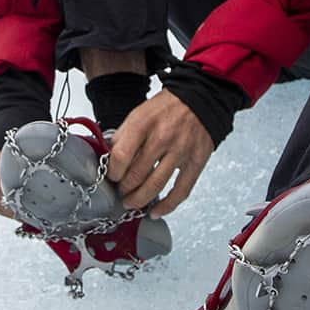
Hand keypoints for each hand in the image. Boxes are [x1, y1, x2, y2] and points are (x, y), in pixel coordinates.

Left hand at [106, 89, 213, 217]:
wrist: (200, 98)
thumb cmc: (167, 107)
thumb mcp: (139, 113)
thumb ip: (123, 136)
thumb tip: (109, 159)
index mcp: (144, 123)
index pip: (121, 156)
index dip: (113, 172)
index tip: (112, 176)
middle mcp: (163, 137)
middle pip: (136, 174)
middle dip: (124, 188)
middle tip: (121, 192)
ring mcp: (181, 151)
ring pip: (156, 186)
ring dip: (139, 200)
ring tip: (132, 203)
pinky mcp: (196, 161)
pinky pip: (181, 190)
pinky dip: (167, 206)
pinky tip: (156, 211)